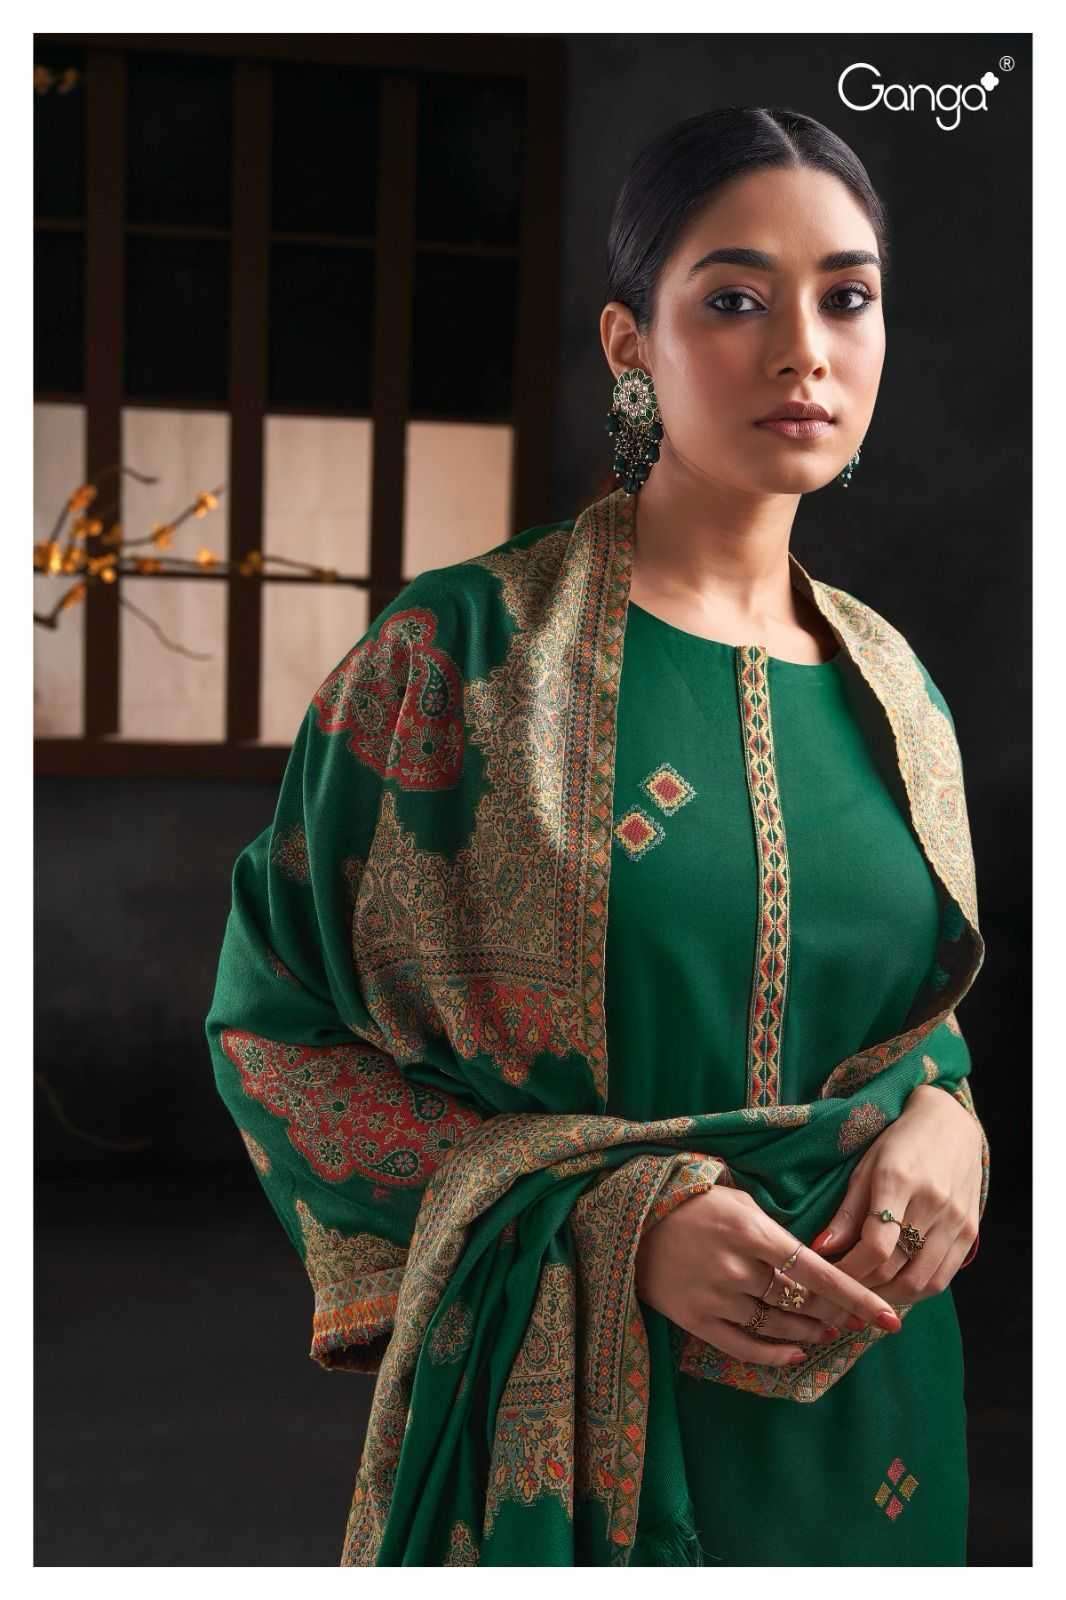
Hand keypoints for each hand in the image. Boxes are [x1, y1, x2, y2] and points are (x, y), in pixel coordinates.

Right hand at [634, 1183, 903, 1367]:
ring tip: (826, 1330)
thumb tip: (817, 1263)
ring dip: (809, 1331)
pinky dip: (776, 1353)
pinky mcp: (696, 1320)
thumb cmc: (692, 1202)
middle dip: (833, 1314)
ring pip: (778, 1325)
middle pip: (801, 1302)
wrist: (631, 1221)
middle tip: (851, 1320)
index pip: (817, 1270)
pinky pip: (745, 1347)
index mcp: (751, 1230)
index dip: (855, 1296)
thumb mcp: (738, 1199)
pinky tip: (796, 1349)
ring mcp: (716, 1296)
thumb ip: (776, 1231)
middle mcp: (736, 1266)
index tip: (888, 1318)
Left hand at [810, 1085, 982, 1301]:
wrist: (950, 1124)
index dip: (849, 1269)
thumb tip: (821, 1250)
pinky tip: (894, 1286)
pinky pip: (942, 1278)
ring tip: (865, 1291)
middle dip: (863, 1286)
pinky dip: (915, 1291)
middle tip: (841, 1289)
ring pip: (920, 1281)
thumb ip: (846, 1213)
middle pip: (896, 1267)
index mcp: (898, 1180)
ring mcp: (955, 1219)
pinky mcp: (970, 1231)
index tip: (829, 1275)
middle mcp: (932, 1202)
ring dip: (888, 1296)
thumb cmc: (899, 1143)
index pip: (876, 1245)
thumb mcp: (864, 1167)